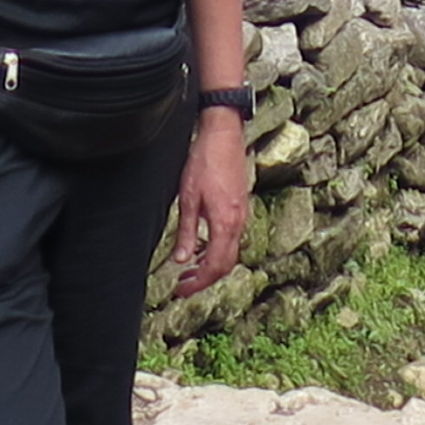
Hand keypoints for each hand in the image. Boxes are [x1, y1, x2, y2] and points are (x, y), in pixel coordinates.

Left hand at [171, 110, 249, 296]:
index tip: (181, 290)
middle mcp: (238, 222)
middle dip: (205, 279)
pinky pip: (232, 238)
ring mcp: (242, 214)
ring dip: (211, 265)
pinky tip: (201, 247)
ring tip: (188, 270)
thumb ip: (187, 232)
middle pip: (226, 264)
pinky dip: (217, 250)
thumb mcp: (188, 199)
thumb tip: (182, 261)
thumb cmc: (204, 162)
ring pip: (231, 251)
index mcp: (225, 223)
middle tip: (183, 286)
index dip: (198, 283)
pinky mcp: (240, 206)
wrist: (224, 135)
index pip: (215, 266)